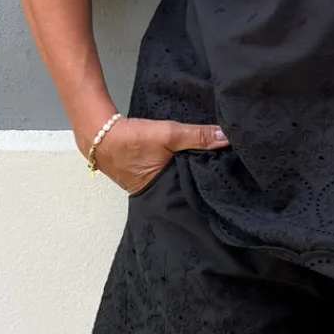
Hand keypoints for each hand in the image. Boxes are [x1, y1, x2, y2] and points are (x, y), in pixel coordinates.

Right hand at [89, 116, 229, 195]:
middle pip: (190, 191)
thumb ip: (197, 136)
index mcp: (166, 193)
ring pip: (181, 183)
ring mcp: (154, 188)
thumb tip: (226, 136)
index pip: (197, 198)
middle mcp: (160, 196)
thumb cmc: (132, 139)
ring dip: (193, 175)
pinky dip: (181, 170)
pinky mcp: (149, 177)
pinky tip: (192, 162)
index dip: (213, 189)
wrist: (100, 135)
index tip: (232, 184)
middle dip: (205, 182)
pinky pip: (172, 176)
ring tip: (215, 168)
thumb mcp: (169, 135)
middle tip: (229, 174)